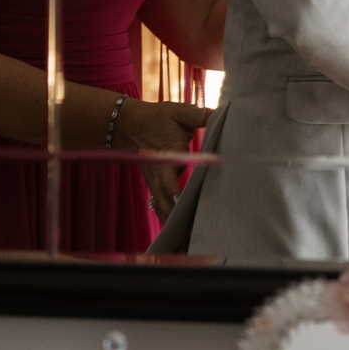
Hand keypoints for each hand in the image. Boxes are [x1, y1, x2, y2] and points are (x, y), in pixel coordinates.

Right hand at [112, 98, 212, 219]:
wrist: (128, 125)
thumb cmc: (157, 118)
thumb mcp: (179, 112)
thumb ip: (199, 115)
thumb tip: (220, 113)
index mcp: (165, 156)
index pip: (171, 178)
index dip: (178, 192)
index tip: (186, 203)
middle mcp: (159, 174)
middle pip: (166, 201)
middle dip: (178, 214)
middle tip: (195, 229)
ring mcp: (155, 182)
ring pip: (161, 207)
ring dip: (172, 220)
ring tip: (189, 236)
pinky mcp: (155, 186)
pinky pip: (159, 206)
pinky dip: (167, 217)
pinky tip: (179, 231)